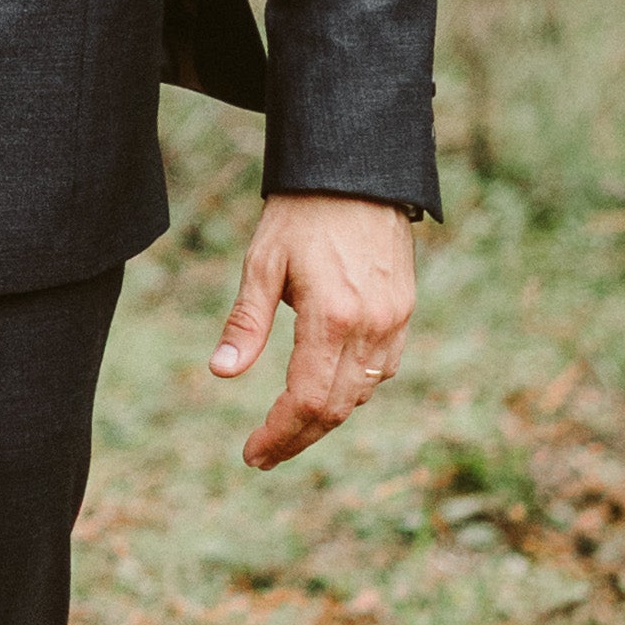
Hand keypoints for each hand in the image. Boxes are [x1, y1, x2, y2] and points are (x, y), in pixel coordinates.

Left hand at [211, 191, 416, 471]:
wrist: (358, 171)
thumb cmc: (302, 213)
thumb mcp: (263, 263)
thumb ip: (246, 324)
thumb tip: (221, 373)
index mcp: (332, 317)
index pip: (306, 400)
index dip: (278, 434)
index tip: (252, 453)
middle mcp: (371, 326)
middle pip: (335, 408)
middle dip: (297, 437)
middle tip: (263, 453)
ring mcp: (394, 320)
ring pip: (361, 394)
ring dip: (324, 418)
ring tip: (287, 427)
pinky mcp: (404, 311)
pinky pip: (382, 370)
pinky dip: (352, 390)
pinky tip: (325, 389)